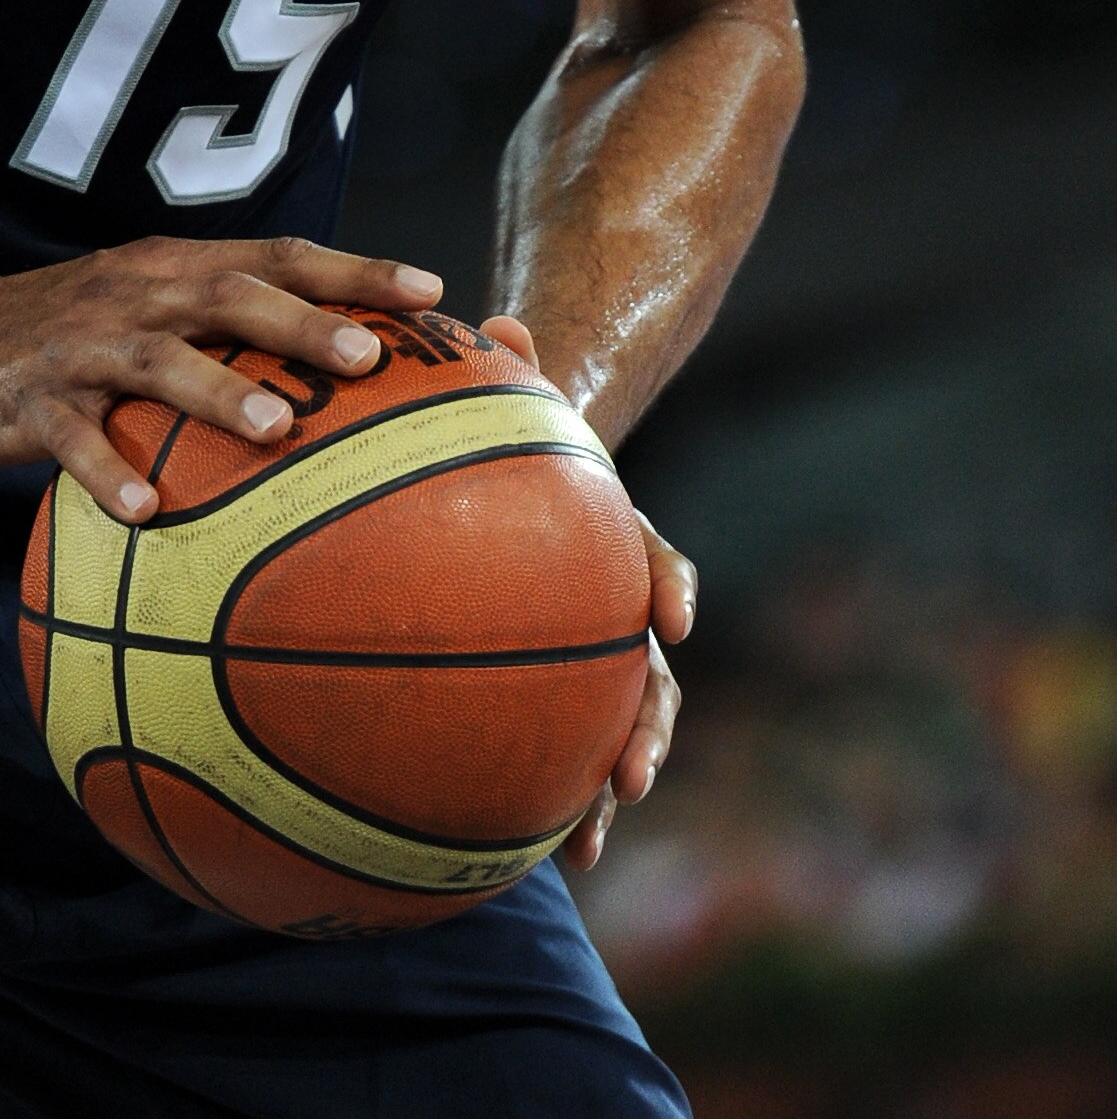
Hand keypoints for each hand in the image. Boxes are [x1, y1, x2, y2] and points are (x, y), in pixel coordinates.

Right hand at [0, 235, 444, 518]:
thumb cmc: (74, 332)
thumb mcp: (151, 308)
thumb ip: (230, 330)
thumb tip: (354, 374)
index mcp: (175, 269)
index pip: (278, 256)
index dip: (353, 269)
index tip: (431, 292)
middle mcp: (137, 295)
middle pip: (229, 295)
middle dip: (302, 324)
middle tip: (368, 361)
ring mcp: (83, 347)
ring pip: (157, 362)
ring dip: (218, 391)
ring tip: (275, 430)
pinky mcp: (30, 400)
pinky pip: (71, 437)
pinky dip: (104, 471)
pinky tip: (143, 511)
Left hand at [480, 317, 693, 873]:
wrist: (523, 480)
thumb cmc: (514, 443)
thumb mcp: (515, 404)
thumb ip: (509, 368)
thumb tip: (500, 321)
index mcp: (615, 539)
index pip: (657, 560)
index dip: (669, 587)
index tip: (673, 619)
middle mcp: (617, 605)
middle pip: (651, 671)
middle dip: (649, 726)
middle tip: (634, 775)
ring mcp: (594, 654)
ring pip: (618, 727)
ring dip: (608, 782)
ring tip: (585, 843)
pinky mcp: (556, 688)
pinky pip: (561, 745)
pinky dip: (552, 797)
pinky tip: (528, 852)